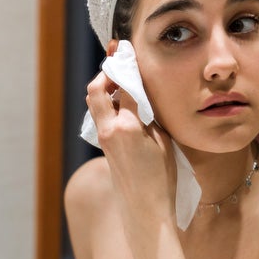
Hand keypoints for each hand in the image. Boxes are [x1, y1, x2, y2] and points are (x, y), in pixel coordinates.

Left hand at [84, 62, 177, 228]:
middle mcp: (110, 130)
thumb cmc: (162, 179)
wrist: (146, 211)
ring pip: (95, 104)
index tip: (126, 47)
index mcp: (127, 126)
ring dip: (103, 87)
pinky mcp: (105, 148)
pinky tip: (121, 101)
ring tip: (119, 76)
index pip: (123, 85)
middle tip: (117, 58)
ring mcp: (105, 140)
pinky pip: (101, 117)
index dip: (125, 65)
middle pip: (96, 91)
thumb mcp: (164, 141)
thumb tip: (141, 96)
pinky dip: (107, 103)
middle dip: (105, 72)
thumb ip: (150, 116)